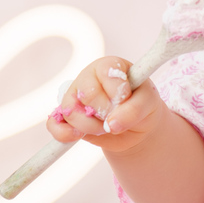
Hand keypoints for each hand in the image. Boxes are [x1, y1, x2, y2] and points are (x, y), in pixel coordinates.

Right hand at [45, 56, 169, 153]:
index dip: (118, 93)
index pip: (106, 73)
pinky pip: (55, 124)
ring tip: (104, 126)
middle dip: (105, 112)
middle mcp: (88, 78)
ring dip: (90, 126)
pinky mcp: (65, 116)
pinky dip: (64, 134)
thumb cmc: (142, 104)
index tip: (127, 100)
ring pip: (71, 111)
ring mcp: (74, 96)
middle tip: (116, 116)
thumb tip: (111, 124)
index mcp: (108, 66)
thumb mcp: (148, 103)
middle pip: (87, 94)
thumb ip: (134, 109)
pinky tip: (78, 136)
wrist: (136, 126)